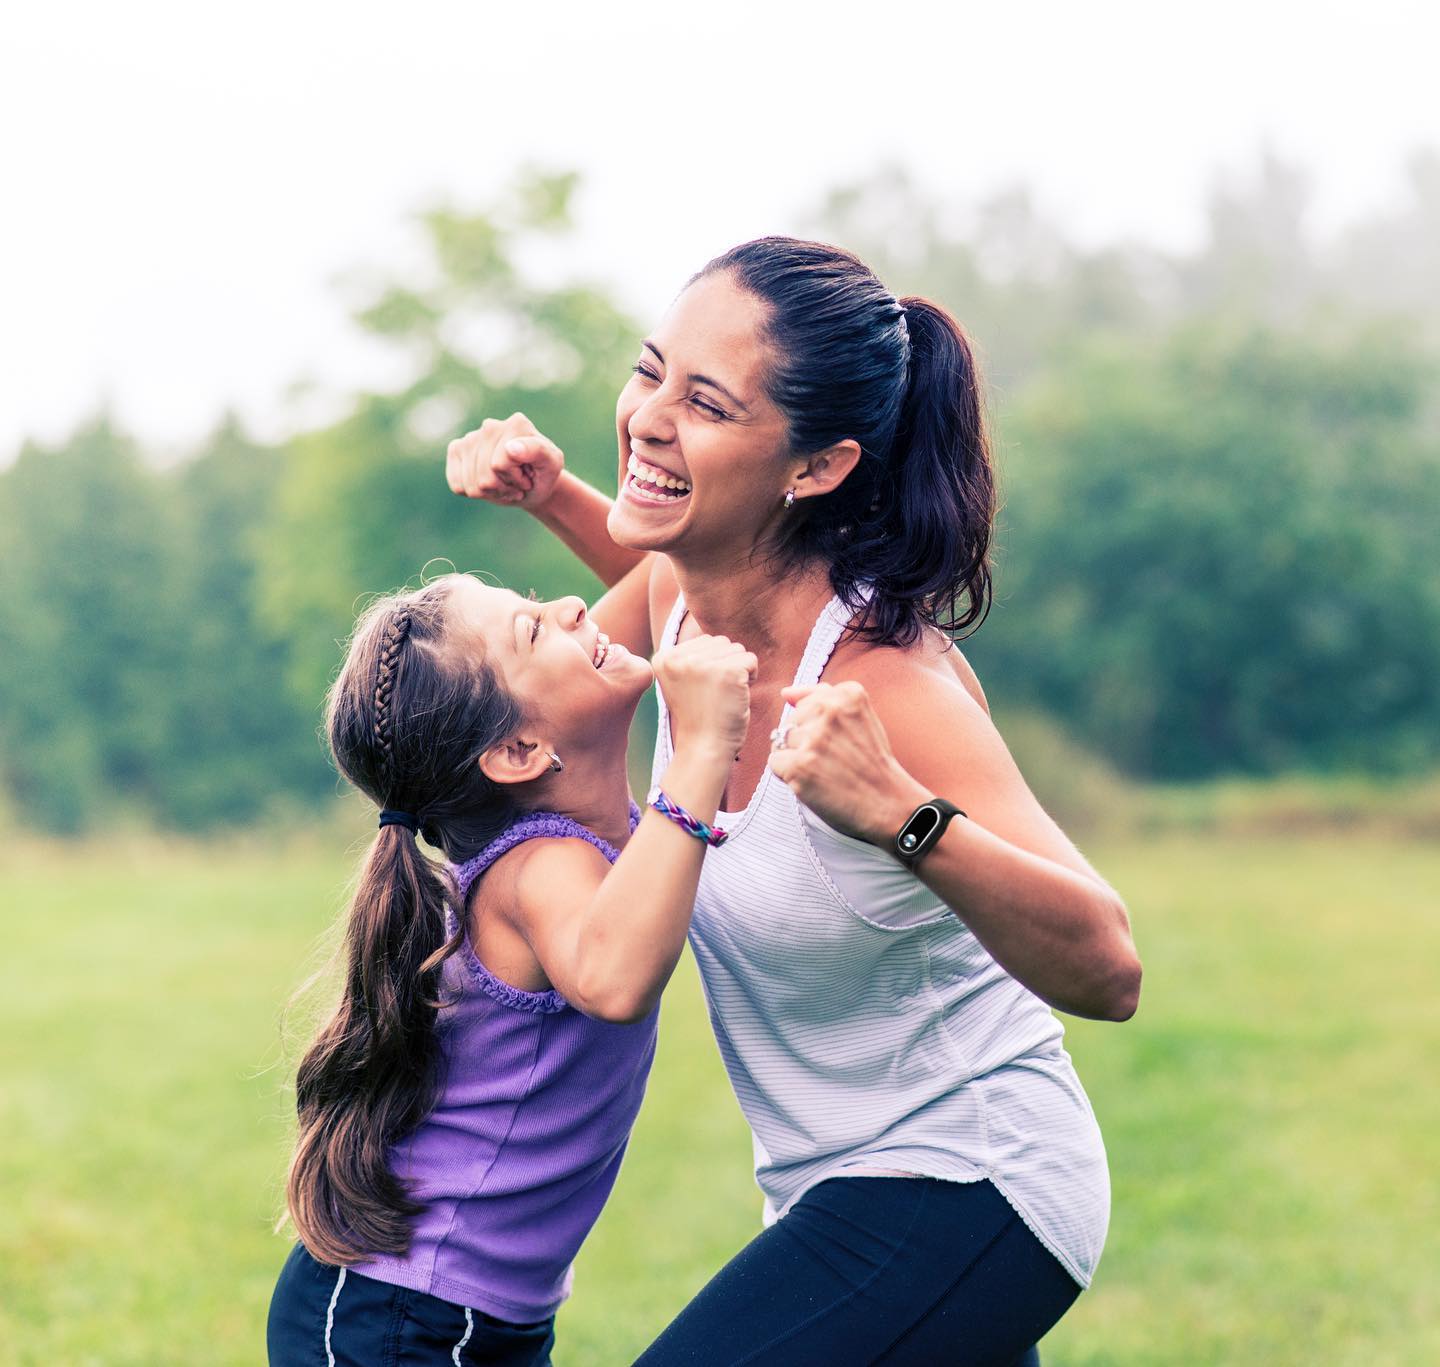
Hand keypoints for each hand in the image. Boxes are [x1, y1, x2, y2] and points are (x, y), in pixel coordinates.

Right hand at [446, 413, 565, 508]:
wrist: (532, 483)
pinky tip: (489, 483)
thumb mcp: (552, 464)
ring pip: (472, 484)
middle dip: (503, 487)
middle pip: (485, 477)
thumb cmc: (543, 472)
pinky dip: (474, 492)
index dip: (516, 478)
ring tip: (505, 483)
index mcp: (516, 424)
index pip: (500, 464)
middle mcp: (490, 426)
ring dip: (491, 492)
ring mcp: (470, 437)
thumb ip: (537, 451)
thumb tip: (510, 448)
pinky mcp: (456, 450)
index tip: (529, 475)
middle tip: (517, 482)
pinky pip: (458, 485)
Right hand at [653, 636, 756, 762]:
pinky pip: (751, 659)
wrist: (703, 748)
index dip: (712, 665)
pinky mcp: (727, 672)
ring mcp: (702, 664)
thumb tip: (716, 639)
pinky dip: (751, 676)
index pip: (704, 642)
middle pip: (720, 642)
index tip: (703, 690)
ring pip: (736, 649)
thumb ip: (690, 658)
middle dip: (726, 664)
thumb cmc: (698, 718)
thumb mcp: (681, 682)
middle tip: (717, 694)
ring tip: (726, 695)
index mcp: (663, 658)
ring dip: (739, 670)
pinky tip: (738, 696)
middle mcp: (679, 657)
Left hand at [767, 682, 927, 843]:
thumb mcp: (859, 719)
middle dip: (804, 741)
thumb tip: (786, 693)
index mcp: (848, 694)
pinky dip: (788, 776)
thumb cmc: (871, 764)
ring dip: (796, 758)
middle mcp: (830, 711)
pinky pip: (775, 762)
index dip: (818, 728)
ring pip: (780, 741)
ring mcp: (814, 739)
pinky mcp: (799, 765)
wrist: (888, 804)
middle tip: (834, 760)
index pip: (806, 703)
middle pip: (791, 721)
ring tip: (824, 771)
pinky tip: (813, 782)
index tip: (842, 743)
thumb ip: (823, 697)